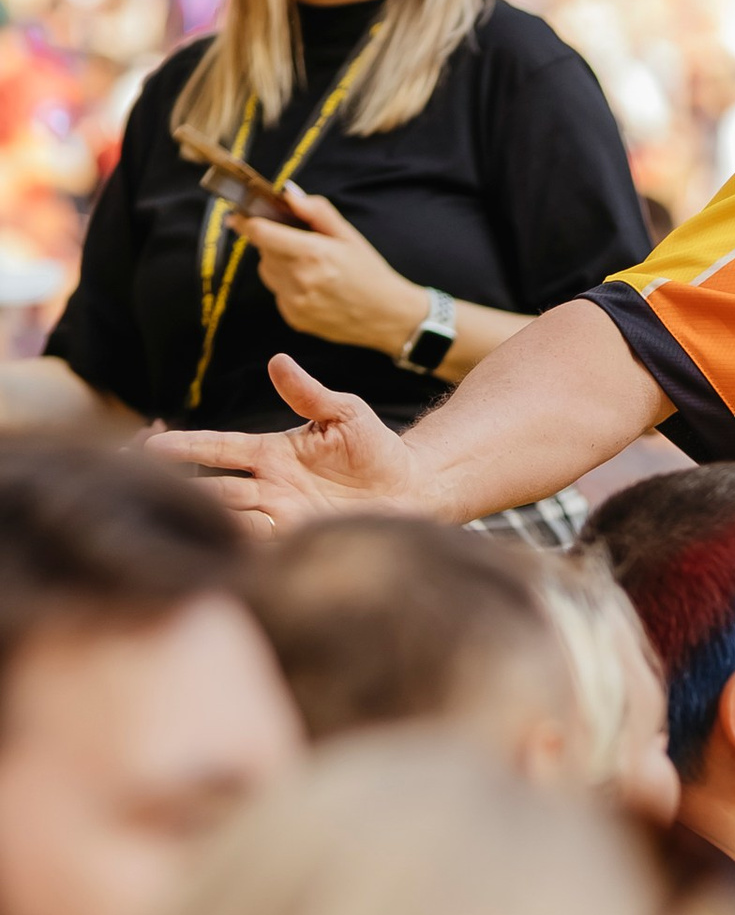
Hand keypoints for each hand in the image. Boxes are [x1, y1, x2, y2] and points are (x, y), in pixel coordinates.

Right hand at [149, 352, 420, 536]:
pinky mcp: (299, 542)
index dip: (187, 447)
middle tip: (143, 488)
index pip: (219, 448)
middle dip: (181, 489)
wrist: (411, 490)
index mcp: (270, 452)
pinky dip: (242, 549)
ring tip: (180, 524)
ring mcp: (281, 516)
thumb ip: (309, 393)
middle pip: (214, 489)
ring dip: (208, 522)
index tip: (152, 445)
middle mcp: (267, 487)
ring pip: (232, 520)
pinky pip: (262, 547)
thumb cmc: (376, 447)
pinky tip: (222, 554)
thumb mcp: (344, 413)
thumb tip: (278, 361)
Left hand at [235, 182, 430, 360]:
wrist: (389, 317)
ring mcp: (295, 302)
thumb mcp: (349, 235)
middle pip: (262, 252)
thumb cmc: (371, 273)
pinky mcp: (295, 319)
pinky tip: (313, 288)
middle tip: (298, 245)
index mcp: (312, 253)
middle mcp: (300, 279)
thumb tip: (288, 194)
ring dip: (278, 265)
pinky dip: (287, 287)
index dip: (247, 222)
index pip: (260, 233)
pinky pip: (277, 294)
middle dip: (273, 243)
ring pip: (267, 273)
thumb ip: (316, 211)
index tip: (239, 216)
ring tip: (308, 268)